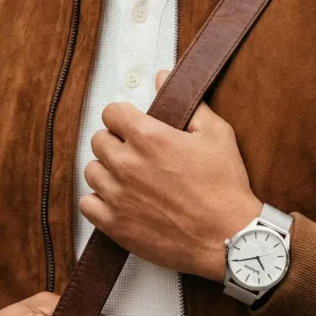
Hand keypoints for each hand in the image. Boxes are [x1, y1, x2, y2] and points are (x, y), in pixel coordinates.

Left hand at [80, 71, 261, 281]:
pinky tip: (119, 202)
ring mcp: (118, 196)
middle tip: (137, 155)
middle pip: (98, 141)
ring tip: (129, 180)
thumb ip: (188, 104)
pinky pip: (87, 204)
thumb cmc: (226, 188)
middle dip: (116, 143)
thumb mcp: (217, 135)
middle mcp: (127, 164)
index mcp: (149, 137)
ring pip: (92, 171)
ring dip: (107, 172)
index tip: (133, 127)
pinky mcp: (116, 225)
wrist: (228, 238)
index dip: (124, 118)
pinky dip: (99, 202)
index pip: (111, 112)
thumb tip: (163, 77)